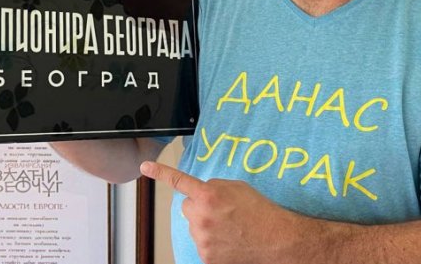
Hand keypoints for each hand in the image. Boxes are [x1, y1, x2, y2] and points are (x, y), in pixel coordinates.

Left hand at [140, 161, 299, 263]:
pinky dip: (212, 242)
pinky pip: (202, 244)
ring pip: (194, 227)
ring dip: (206, 225)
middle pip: (187, 207)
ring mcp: (202, 238)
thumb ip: (213, 186)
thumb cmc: (260, 211)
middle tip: (221, 211)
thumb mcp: (237, 187)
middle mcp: (201, 216)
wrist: (275, 239)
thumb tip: (201, 191)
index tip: (145, 167)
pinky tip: (229, 240)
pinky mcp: (206, 257)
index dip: (160, 172)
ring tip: (230, 227)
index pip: (178, 180)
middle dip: (199, 207)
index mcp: (208, 194)